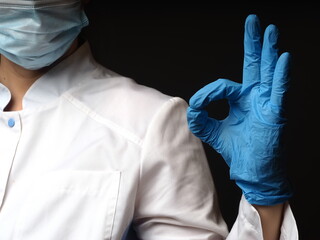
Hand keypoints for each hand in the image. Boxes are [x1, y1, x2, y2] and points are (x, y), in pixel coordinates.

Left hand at [187, 14, 291, 204]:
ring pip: (269, 73)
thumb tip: (192, 106)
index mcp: (241, 101)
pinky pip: (279, 93)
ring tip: (270, 31)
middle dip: (253, 44)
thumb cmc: (238, 151)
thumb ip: (201, 119)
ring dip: (269, 52)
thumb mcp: (212, 132)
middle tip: (253, 22)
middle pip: (255, 66)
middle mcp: (256, 98)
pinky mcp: (276, 115)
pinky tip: (283, 58)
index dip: (208, 93)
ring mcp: (267, 104)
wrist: (251, 171)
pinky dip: (281, 77)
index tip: (199, 104)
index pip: (223, 86)